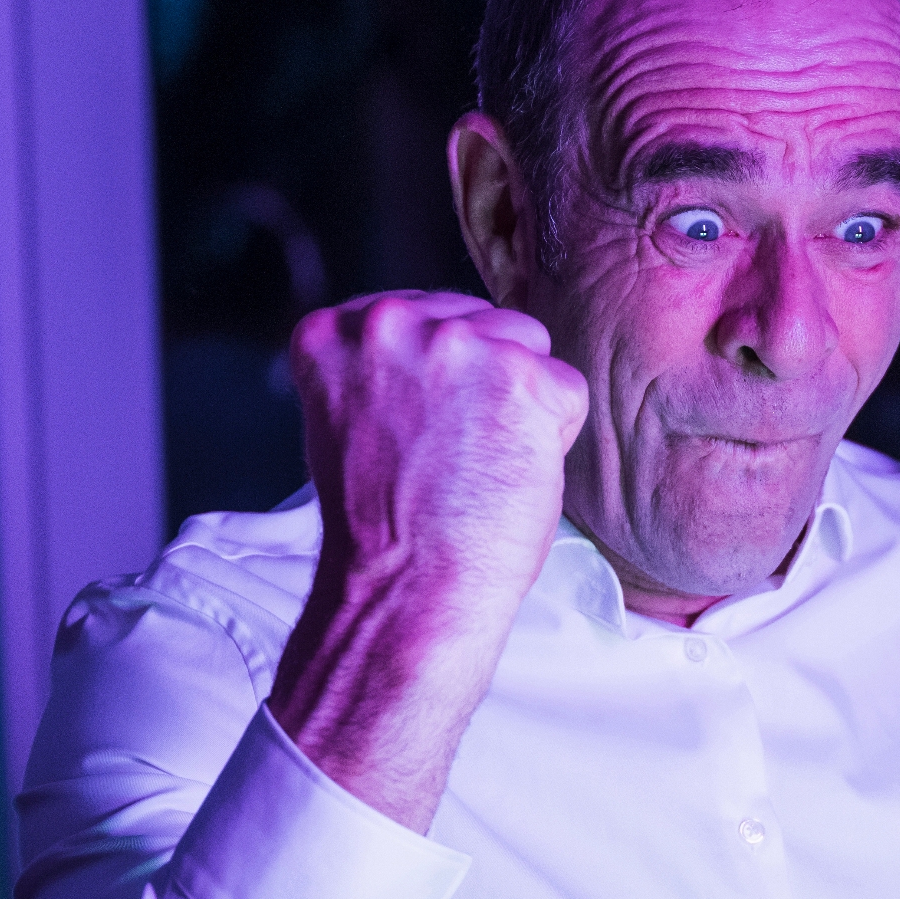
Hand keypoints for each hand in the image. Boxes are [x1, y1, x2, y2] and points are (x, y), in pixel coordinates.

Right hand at [269, 291, 587, 830]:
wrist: (405, 584)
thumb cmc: (384, 523)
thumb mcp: (352, 418)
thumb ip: (384, 367)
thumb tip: (442, 343)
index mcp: (333, 330)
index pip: (422, 314)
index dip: (440, 377)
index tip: (425, 428)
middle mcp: (389, 321)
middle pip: (479, 321)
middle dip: (483, 380)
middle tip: (454, 454)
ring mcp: (457, 343)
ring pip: (528, 346)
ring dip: (521, 401)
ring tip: (479, 463)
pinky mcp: (522, 376)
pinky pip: (566, 390)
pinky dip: (555, 436)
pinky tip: (511, 473)